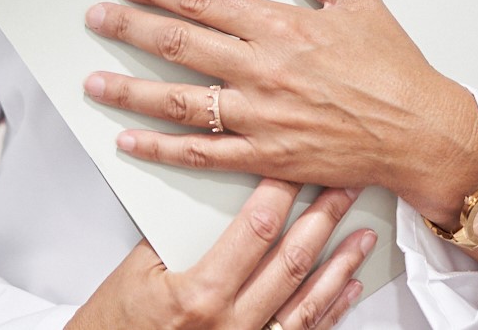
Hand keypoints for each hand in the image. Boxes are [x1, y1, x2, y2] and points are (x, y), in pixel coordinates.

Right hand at [67, 179, 369, 329]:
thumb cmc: (115, 327)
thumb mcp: (135, 274)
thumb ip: (177, 236)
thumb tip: (214, 199)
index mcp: (200, 294)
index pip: (256, 229)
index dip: (282, 192)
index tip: (300, 164)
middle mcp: (230, 324)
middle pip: (291, 260)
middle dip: (324, 219)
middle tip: (347, 186)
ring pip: (307, 300)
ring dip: (339, 264)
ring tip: (363, 235)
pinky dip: (330, 309)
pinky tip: (348, 287)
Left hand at [83, 0, 477, 229]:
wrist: (419, 132)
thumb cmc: (393, 68)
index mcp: (281, 27)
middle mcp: (262, 71)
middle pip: (178, 44)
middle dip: (129, 28)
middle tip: (96, 19)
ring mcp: (260, 118)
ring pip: (179, 102)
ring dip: (130, 91)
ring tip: (94, 82)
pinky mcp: (265, 157)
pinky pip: (201, 154)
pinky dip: (161, 149)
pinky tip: (131, 141)